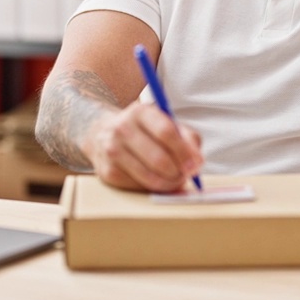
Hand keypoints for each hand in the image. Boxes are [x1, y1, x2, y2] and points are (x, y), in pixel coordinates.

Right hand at [83, 100, 203, 191]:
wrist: (103, 134)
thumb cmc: (144, 131)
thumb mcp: (165, 123)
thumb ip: (186, 138)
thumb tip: (196, 162)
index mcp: (140, 112)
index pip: (166, 132)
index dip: (184, 152)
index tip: (196, 164)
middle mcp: (122, 129)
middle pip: (159, 159)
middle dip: (178, 172)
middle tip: (186, 175)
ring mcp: (112, 151)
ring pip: (149, 177)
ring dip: (168, 183)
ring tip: (175, 180)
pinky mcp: (107, 172)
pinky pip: (138, 187)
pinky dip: (152, 188)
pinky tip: (155, 180)